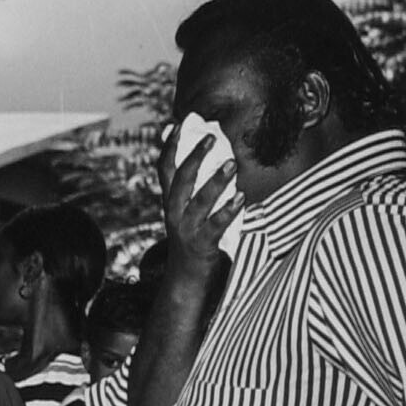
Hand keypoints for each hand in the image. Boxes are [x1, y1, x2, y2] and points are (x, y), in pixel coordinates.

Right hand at [158, 127, 243, 269]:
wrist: (185, 282)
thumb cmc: (194, 240)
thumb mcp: (188, 212)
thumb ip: (196, 187)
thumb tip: (212, 154)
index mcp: (171, 203)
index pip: (165, 170)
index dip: (169, 147)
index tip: (178, 124)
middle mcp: (174, 214)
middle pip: (179, 181)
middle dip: (193, 157)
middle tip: (210, 136)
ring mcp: (186, 231)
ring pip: (197, 203)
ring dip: (214, 182)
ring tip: (231, 164)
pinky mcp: (201, 246)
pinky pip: (214, 227)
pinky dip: (227, 212)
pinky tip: (240, 198)